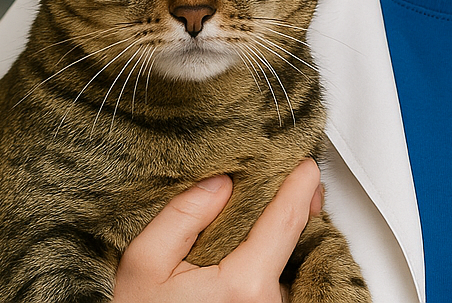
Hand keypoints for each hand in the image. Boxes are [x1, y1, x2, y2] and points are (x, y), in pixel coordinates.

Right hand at [113, 158, 323, 302]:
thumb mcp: (146, 264)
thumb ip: (182, 217)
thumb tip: (221, 183)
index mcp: (244, 286)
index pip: (286, 221)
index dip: (299, 185)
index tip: (305, 165)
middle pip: (291, 240)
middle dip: (288, 209)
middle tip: (282, 183)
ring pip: (286, 263)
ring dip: (276, 240)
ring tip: (251, 225)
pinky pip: (279, 284)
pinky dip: (272, 263)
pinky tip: (253, 254)